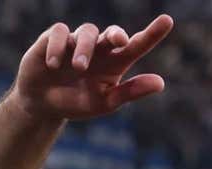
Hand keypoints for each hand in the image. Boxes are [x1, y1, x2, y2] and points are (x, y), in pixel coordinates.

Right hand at [11, 15, 173, 121]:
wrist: (43, 105)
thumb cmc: (77, 102)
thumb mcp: (105, 102)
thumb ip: (131, 92)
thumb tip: (161, 83)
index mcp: (115, 63)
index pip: (137, 46)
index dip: (153, 33)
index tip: (168, 20)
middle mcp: (99, 48)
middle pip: (113, 33)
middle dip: (117, 34)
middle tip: (120, 41)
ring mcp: (76, 41)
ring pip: (87, 32)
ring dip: (85, 49)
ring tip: (80, 67)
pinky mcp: (53, 38)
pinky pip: (60, 33)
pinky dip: (58, 47)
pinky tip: (54, 65)